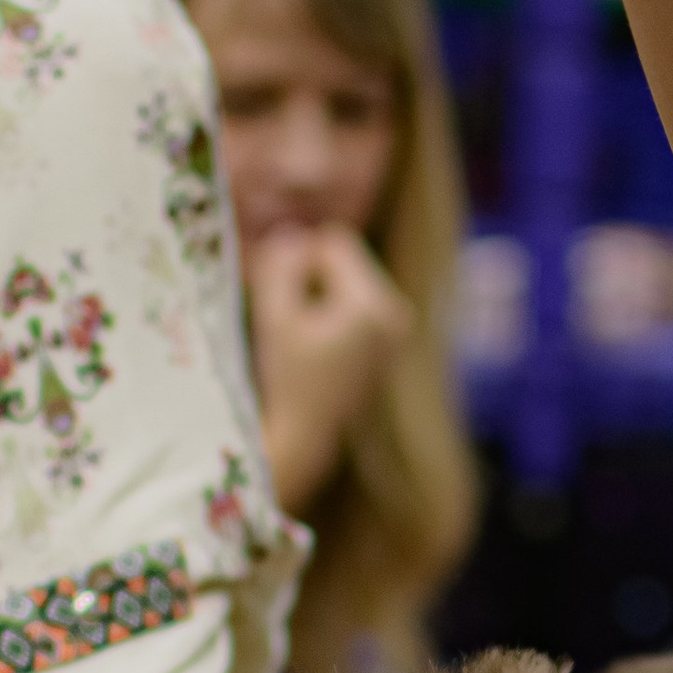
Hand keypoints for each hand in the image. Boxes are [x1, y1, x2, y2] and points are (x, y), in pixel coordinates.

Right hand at [246, 224, 414, 516]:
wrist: (306, 437)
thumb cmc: (286, 380)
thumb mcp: (275, 318)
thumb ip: (280, 267)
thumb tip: (292, 235)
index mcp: (373, 305)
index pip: (335, 244)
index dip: (299, 257)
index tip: (277, 290)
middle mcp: (396, 312)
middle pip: (347, 261)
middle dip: (313, 275)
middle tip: (285, 312)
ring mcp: (397, 329)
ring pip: (350, 282)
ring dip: (320, 293)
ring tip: (299, 332)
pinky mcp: (390, 343)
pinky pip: (357, 304)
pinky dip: (333, 312)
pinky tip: (315, 344)